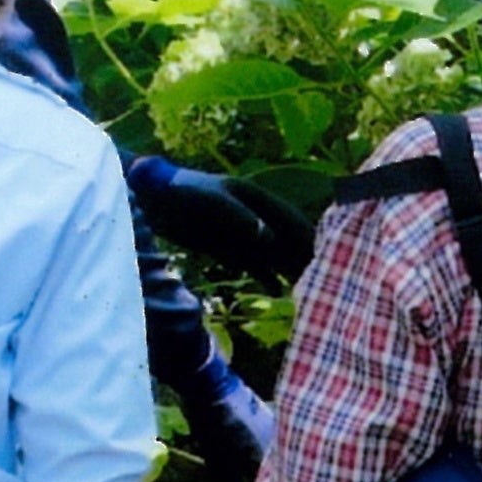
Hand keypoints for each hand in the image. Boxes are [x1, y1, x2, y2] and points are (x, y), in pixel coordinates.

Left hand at [128, 154, 314, 285]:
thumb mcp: (212, 201)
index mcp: (256, 199)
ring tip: (308, 289)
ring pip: (274, 254)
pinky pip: (254, 263)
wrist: (154, 200)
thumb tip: (268, 235)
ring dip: (289, 269)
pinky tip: (277, 289)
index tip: (326, 255)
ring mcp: (242, 233)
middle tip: (324, 281)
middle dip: (304, 258)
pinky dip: (266, 275)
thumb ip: (240, 217)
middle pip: (287, 240)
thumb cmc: (183, 192)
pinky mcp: (228, 248)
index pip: (291, 220)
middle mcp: (255, 216)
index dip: (309, 237)